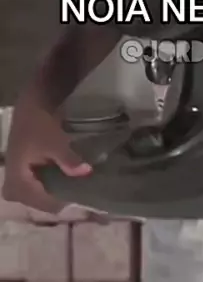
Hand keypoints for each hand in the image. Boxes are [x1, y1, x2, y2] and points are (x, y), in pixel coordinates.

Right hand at [2, 98, 91, 212]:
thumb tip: (86, 173)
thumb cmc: (41, 124)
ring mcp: (14, 176)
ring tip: (69, 180)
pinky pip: (33, 184)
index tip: (78, 193)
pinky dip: (46, 180)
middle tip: (72, 188)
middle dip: (54, 196)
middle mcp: (12, 183)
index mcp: (17, 181)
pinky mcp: (20, 168)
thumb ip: (69, 161)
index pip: (42, 203)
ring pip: (34, 194)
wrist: (32, 102)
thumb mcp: (56, 143)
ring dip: (51, 188)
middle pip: (36, 202)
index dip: (61, 200)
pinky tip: (60, 172)